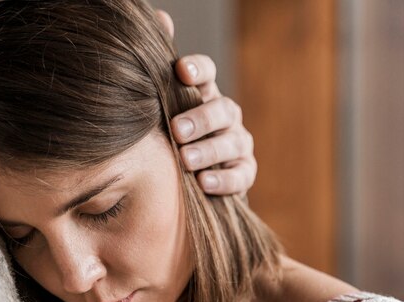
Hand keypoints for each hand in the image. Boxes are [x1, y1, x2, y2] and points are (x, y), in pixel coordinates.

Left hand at [155, 10, 256, 195]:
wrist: (188, 178)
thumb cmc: (173, 136)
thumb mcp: (164, 106)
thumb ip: (160, 69)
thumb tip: (160, 17)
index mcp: (204, 95)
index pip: (207, 74)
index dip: (198, 70)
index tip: (181, 72)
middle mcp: (226, 116)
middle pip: (221, 109)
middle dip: (201, 119)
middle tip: (177, 130)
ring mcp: (237, 144)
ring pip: (231, 142)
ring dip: (209, 151)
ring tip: (186, 160)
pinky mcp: (244, 172)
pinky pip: (240, 176)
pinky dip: (224, 180)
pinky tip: (205, 183)